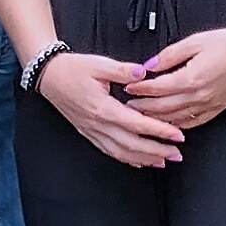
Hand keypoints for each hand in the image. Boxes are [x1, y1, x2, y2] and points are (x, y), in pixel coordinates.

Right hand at [36, 48, 185, 168]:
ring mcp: (93, 131)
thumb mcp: (99, 64)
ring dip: (144, 159)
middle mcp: (98, 124)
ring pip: (121, 153)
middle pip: (132, 145)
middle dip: (157, 151)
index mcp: (103, 108)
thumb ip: (123, 70)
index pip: (137, 124)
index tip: (177, 135)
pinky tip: (138, 161)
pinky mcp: (89, 133)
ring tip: (163, 161)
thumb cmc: (72, 69)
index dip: (159, 131)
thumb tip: (143, 73)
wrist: (49, 76)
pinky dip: (127, 159)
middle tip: (176, 153)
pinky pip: (109, 151)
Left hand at [119, 20, 225, 130]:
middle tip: (128, 105)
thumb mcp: (195, 41)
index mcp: (191, 78)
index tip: (128, 87)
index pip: (156, 88)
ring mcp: (208, 105)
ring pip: (175, 119)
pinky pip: (192, 123)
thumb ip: (169, 55)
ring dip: (156, 119)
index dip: (139, 89)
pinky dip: (176, 125)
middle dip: (142, 107)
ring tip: (142, 116)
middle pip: (162, 107)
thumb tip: (149, 65)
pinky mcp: (217, 109)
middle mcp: (199, 95)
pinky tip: (167, 123)